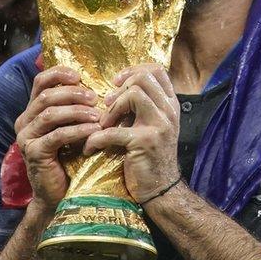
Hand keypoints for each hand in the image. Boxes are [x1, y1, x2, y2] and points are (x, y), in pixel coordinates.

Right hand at [15, 66, 100, 211]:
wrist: (57, 194)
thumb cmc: (67, 160)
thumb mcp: (69, 129)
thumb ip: (73, 110)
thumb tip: (94, 89)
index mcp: (31, 112)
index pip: (40, 82)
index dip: (58, 74)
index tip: (79, 75)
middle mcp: (24, 122)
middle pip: (46, 96)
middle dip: (73, 93)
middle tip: (94, 98)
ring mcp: (26, 138)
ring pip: (50, 113)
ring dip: (77, 111)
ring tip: (97, 115)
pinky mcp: (34, 153)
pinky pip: (57, 135)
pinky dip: (78, 130)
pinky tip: (94, 130)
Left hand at [83, 63, 180, 202]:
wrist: (160, 189)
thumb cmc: (149, 156)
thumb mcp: (152, 125)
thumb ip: (142, 106)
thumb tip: (118, 87)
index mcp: (170, 105)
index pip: (156, 70)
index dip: (133, 70)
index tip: (117, 83)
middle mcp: (169, 111)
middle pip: (143, 78)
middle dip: (120, 89)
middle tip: (108, 106)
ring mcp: (160, 126)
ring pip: (133, 94)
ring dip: (111, 109)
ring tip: (103, 125)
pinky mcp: (145, 142)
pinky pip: (113, 130)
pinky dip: (96, 138)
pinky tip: (90, 147)